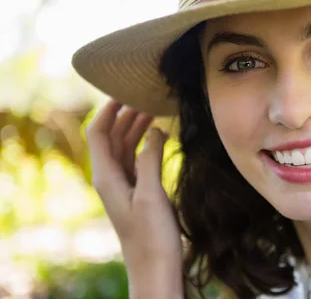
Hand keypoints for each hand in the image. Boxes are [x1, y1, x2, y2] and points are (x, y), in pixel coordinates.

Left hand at [86, 99, 182, 297]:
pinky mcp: (140, 191)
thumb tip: (155, 129)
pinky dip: (149, 143)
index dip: (107, 110)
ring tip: (155, 108)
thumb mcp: (151, 195)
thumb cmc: (152, 236)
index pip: (98, 134)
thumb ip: (150, 159)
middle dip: (126, 115)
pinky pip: (139, 159)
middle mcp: (112, 178)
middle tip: (146, 96)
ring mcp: (126, 185)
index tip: (123, 91)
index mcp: (106, 177)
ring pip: (127, 147)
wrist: (157, 268)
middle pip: (113, 137)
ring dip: (138, 127)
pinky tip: (163, 135)